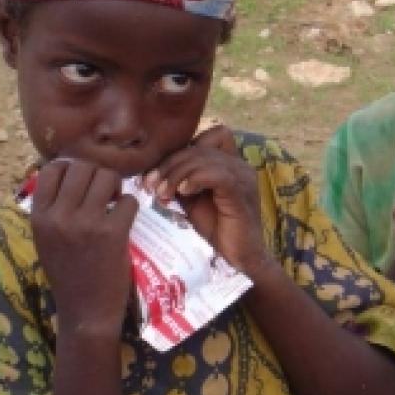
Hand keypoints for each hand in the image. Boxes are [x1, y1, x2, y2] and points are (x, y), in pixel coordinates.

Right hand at [30, 160, 137, 336]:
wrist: (85, 311)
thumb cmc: (68, 274)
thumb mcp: (47, 239)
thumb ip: (54, 209)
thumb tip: (70, 171)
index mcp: (39, 217)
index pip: (51, 169)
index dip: (71, 168)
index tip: (82, 180)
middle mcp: (59, 217)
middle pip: (82, 167)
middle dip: (98, 174)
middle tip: (104, 192)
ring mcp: (86, 224)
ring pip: (107, 177)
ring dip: (116, 186)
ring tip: (114, 202)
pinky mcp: (113, 233)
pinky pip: (128, 200)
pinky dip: (130, 206)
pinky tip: (124, 220)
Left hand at [143, 126, 273, 278]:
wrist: (240, 258)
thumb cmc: (218, 231)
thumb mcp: (194, 200)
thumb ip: (183, 182)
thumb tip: (155, 172)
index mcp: (231, 164)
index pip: (211, 135)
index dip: (183, 148)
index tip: (160, 172)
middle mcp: (240, 165)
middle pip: (200, 147)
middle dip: (170, 164)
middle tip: (151, 184)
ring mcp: (243, 178)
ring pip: (204, 159)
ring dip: (177, 173)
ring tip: (162, 192)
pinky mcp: (241, 193)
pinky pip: (217, 175)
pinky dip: (195, 179)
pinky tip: (183, 192)